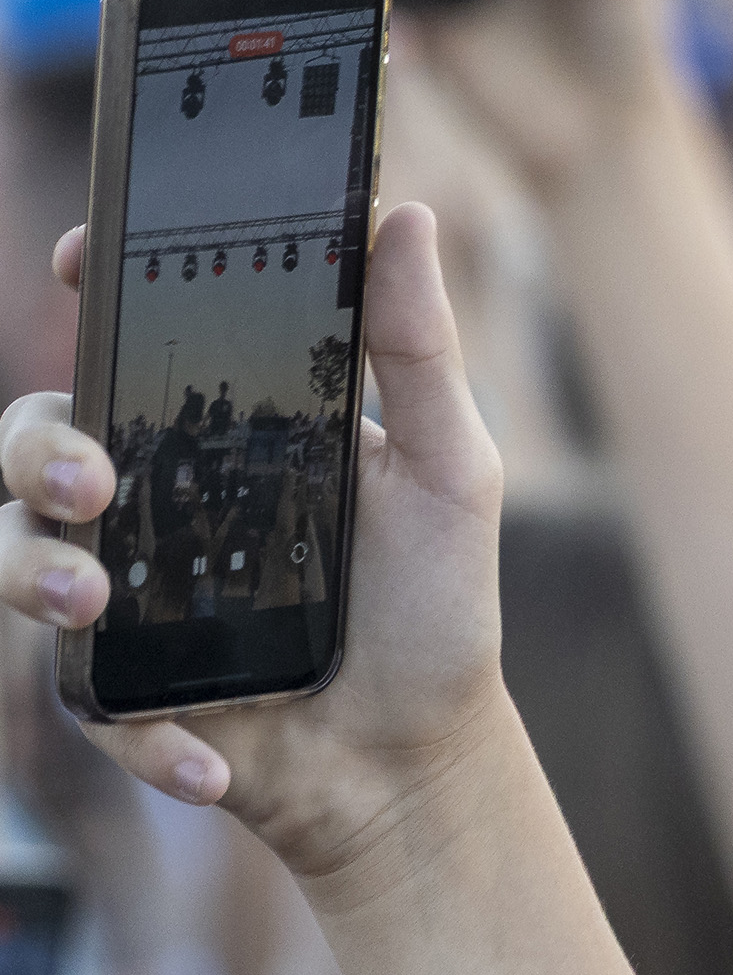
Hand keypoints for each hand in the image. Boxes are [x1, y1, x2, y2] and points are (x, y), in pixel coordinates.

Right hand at [0, 206, 511, 891]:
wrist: (420, 755)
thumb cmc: (432, 601)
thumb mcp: (448, 469)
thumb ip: (418, 351)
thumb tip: (403, 214)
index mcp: (220, 433)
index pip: (127, 342)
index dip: (89, 288)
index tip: (78, 257)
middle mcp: (152, 500)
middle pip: (35, 439)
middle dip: (35, 447)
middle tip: (91, 477)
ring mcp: (122, 594)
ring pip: (12, 552)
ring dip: (32, 572)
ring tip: (93, 599)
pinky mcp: (118, 692)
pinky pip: (85, 701)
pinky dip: (144, 735)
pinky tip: (213, 760)